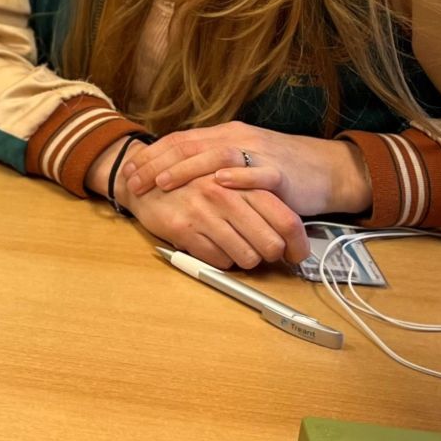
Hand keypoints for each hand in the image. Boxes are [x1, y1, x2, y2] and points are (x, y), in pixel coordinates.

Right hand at [123, 165, 307, 269]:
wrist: (142, 178)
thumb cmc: (192, 181)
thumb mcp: (229, 180)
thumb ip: (259, 198)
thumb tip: (290, 232)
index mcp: (242, 181)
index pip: (287, 219)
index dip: (298, 244)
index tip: (297, 254)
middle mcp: (226, 196)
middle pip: (271, 244)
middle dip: (271, 255)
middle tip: (264, 252)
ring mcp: (204, 213)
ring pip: (247, 258)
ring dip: (245, 258)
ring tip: (235, 246)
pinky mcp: (183, 230)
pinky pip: (219, 262)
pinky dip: (221, 260)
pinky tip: (212, 244)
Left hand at [124, 122, 369, 218]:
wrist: (326, 169)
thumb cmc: (278, 169)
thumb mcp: (239, 159)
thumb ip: (210, 160)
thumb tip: (171, 170)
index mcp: (224, 134)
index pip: (180, 140)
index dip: (151, 155)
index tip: (128, 171)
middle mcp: (238, 138)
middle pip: (190, 146)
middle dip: (157, 164)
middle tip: (134, 182)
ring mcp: (260, 152)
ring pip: (217, 156)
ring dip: (187, 170)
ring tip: (163, 182)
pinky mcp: (281, 172)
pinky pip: (257, 172)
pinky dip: (237, 177)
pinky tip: (217, 184)